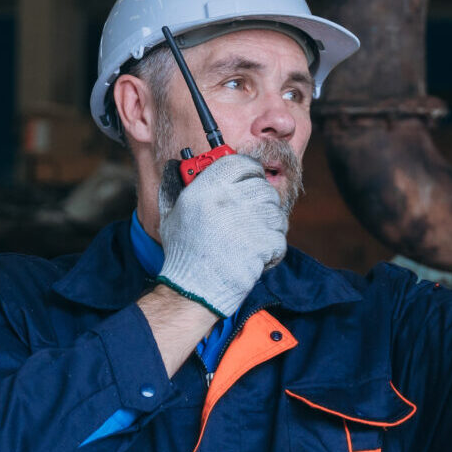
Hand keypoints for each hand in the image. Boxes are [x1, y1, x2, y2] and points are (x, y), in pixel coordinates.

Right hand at [155, 154, 287, 318]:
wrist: (194, 289)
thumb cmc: (183, 253)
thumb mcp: (171, 214)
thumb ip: (178, 187)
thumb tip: (179, 168)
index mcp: (206, 188)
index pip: (239, 162)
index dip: (249, 169)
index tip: (251, 176)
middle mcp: (229, 200)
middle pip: (262, 186)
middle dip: (262, 201)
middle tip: (252, 215)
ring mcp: (249, 221)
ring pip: (276, 211)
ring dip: (270, 225)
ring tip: (253, 238)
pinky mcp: (263, 243)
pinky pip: (280, 237)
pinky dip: (273, 249)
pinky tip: (256, 255)